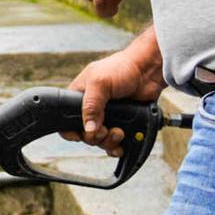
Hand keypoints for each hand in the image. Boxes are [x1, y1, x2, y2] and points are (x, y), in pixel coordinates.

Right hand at [72, 32, 164, 148]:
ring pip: (101, 141)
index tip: (81, 135)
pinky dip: (117, 146)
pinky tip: (121, 144)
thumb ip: (91, 106)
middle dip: (96, 137)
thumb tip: (88, 129)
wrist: (148, 71)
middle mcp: (92, 109)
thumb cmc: (121, 68)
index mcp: (79, 97)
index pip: (66, 121)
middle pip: (85, 135)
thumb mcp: (99, 83)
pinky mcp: (122, 124)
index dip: (72, 132)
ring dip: (109, 141)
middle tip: (105, 130)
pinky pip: (115, 142)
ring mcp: (107, 118)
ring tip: (119, 132)